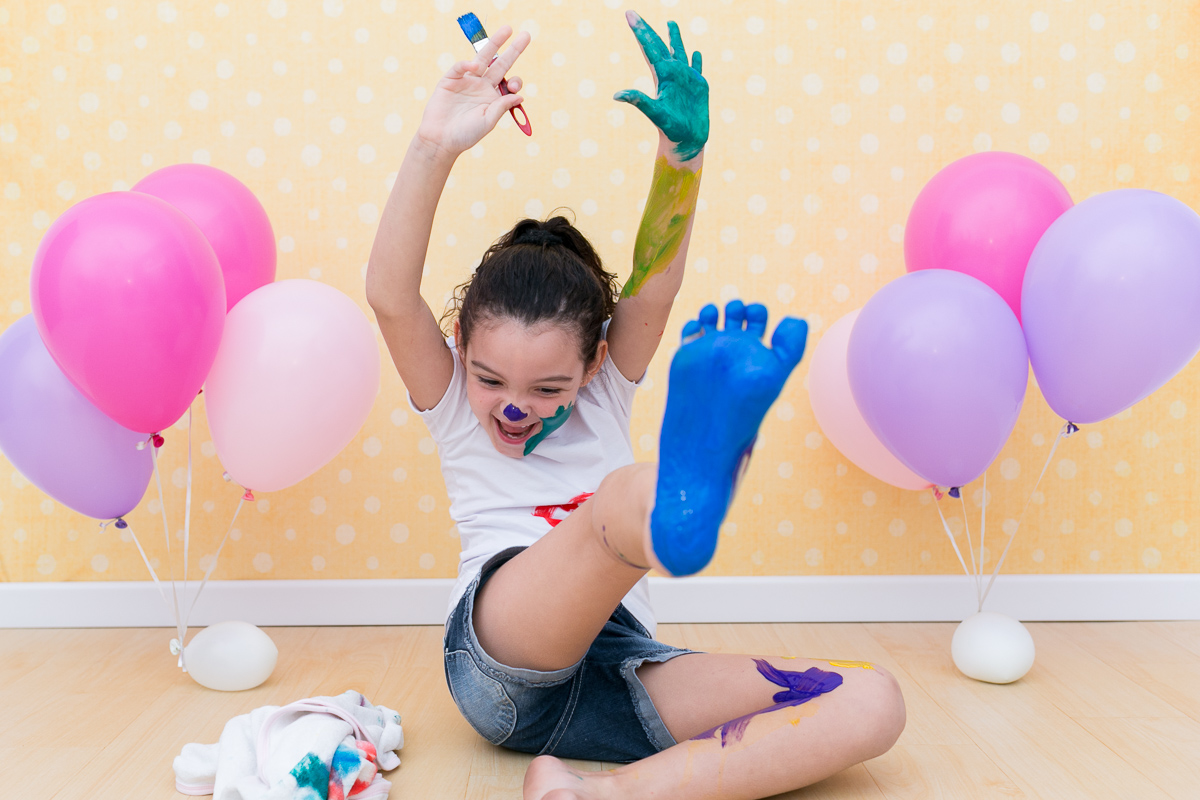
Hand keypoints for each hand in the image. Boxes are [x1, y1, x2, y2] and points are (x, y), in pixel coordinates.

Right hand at [416, 25, 530, 157]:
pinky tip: (475, 66)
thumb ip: (502, 107)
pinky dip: (467, 64)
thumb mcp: (487, 121)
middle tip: (525, 35)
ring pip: (483, 58)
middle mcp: (482, 86)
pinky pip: (461, 67)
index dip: (516, 81)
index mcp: (493, 98)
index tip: (515, 85)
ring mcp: (467, 81)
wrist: (440, 139)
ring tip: (507, 30)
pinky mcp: (451, 79)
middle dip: (512, 50)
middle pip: (500, 64)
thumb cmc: (465, 134)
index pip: (509, 83)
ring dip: (494, 44)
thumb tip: (520, 95)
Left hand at [614, 11, 707, 161]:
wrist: (687, 142)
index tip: (629, 14)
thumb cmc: (670, 130)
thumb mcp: (655, 113)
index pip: (648, 48)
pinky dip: (697, 60)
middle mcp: (672, 74)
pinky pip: (696, 68)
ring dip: (674, 38)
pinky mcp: (698, 86)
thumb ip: (638, 101)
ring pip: (679, 53)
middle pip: (659, 46)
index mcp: (661, 76)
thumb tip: (617, 95)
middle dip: (648, 30)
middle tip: (634, 14)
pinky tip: (696, 52)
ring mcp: (685, 79)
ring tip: (670, 23)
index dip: (640, 31)